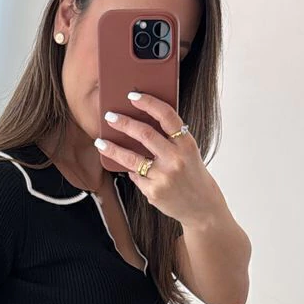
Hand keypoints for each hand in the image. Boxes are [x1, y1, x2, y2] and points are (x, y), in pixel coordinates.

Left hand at [97, 93, 226, 228]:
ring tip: (101, 142)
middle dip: (124, 123)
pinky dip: (131, 171)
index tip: (133, 96)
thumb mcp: (188, 152)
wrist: (202, 207)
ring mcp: (164, 177)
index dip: (149, 103)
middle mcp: (176, 159)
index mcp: (186, 144)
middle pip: (144, 134)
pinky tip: (127, 168)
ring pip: (131, 158)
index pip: (167, 116)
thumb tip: (138, 124)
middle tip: (109, 117)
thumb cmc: (191, 174)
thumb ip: (170, 139)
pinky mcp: (154, 192)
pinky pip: (135, 177)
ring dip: (112, 148)